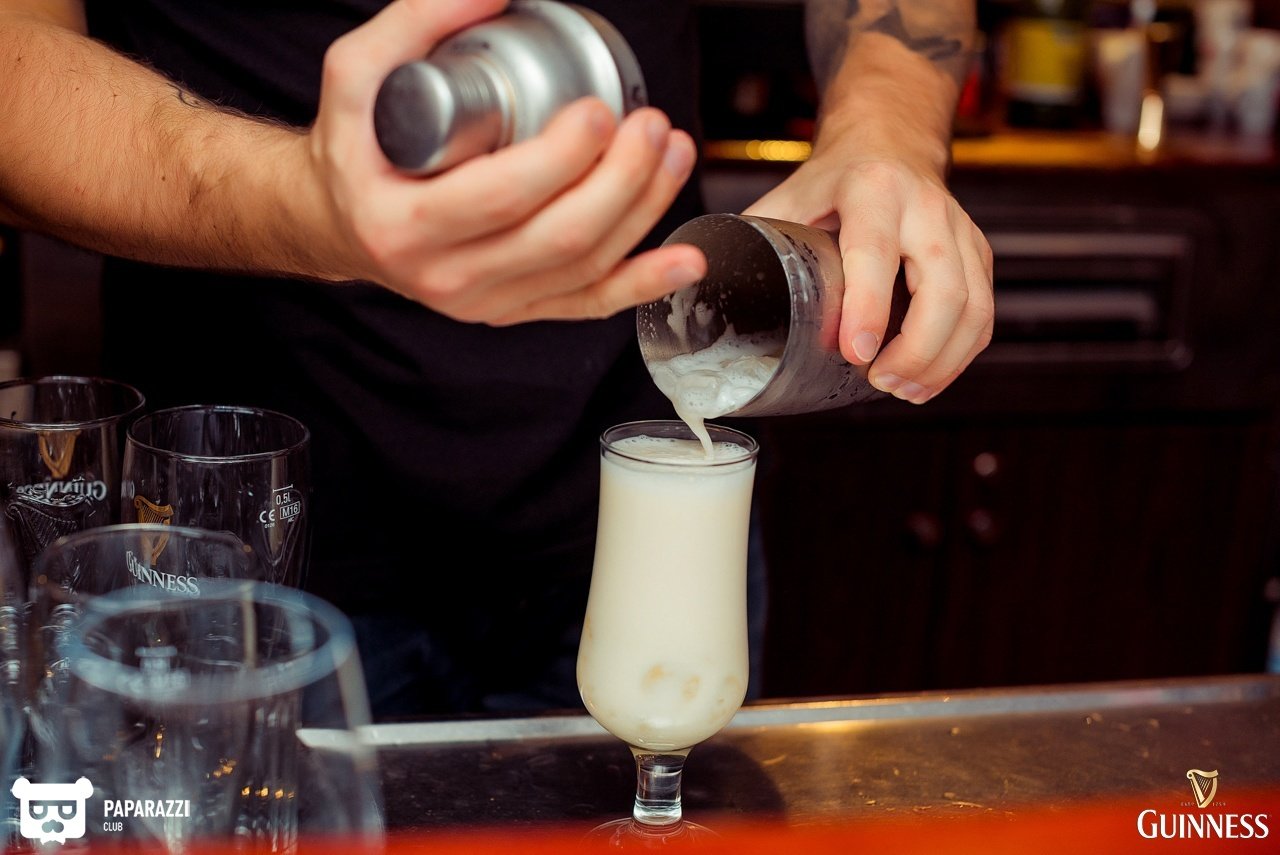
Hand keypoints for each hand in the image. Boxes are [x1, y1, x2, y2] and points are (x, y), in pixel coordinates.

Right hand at [307, 0, 704, 323]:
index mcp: (406, 224)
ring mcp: (485, 301)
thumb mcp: (356, 74)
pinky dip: (643, 283)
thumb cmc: (354, 149)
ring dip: (644, 210)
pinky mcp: (514, 310)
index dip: (566, 156)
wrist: (340, 220)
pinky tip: (685, 259)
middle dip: (624, 179)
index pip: (505, 196)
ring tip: (673, 153)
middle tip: (651, 126)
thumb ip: (415, 22)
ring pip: (585, 267)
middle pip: (561, 237)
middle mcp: (447, 275)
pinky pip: (588, 304)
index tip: (601, 112)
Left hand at [745, 144, 993, 404]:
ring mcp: (960, 230)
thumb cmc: (828, 184)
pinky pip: (982, 314)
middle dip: (917, 349)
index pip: (876, 253)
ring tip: (901, 391)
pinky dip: (958, 355)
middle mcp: (925, 207)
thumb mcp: (787, 199)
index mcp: (871, 191)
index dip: (869, 306)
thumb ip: (758, 246)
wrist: (887, 143)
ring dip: (940, 361)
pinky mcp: (977, 254)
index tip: (855, 353)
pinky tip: (925, 378)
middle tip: (880, 383)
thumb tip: (709, 302)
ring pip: (973, 307)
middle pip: (943, 289)